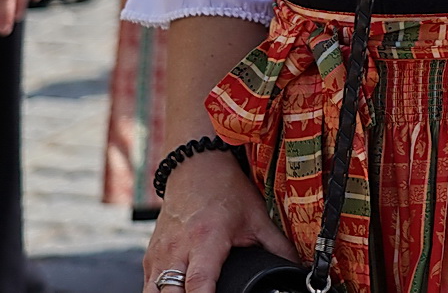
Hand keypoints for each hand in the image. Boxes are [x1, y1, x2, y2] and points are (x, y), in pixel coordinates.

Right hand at [143, 151, 297, 292]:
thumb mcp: (257, 217)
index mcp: (206, 239)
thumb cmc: (226, 191)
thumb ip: (277, 246)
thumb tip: (298, 267)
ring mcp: (159, 254)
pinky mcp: (150, 257)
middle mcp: (177, 249)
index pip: (200, 282)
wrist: (195, 166)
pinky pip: (148, 286)